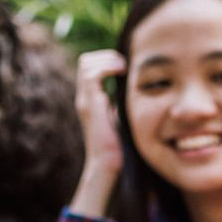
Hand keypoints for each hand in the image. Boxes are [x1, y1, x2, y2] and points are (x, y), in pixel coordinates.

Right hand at [75, 50, 126, 176]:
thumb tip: (137, 90)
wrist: (107, 165)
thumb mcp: (121, 117)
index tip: (126, 68)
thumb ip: (122, 103)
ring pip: (86, 63)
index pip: (90, 66)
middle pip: (85, 61)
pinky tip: (122, 72)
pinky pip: (91, 75)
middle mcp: (84, 97)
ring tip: (124, 68)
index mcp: (91, 99)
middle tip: (126, 65)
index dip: (107, 60)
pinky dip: (107, 67)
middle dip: (107, 56)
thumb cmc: (119, 146)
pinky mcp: (90, 105)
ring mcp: (85, 100)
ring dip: (107, 59)